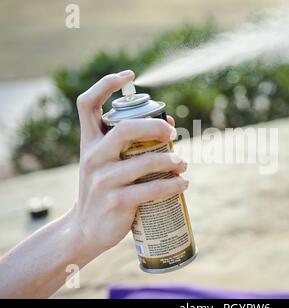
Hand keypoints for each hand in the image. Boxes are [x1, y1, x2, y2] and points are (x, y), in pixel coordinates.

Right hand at [71, 70, 188, 256]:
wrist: (85, 230)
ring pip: (145, 161)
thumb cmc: (104, 190)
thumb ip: (128, 144)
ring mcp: (103, 180)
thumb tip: (168, 123)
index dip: (106, 84)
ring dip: (171, 160)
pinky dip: (173, 184)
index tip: (129, 75)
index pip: (87, 104)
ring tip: (183, 163)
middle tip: (172, 132)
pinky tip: (183, 184)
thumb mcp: (107, 164)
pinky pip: (152, 188)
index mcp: (88, 143)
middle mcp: (92, 157)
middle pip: (125, 128)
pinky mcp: (116, 202)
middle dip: (155, 125)